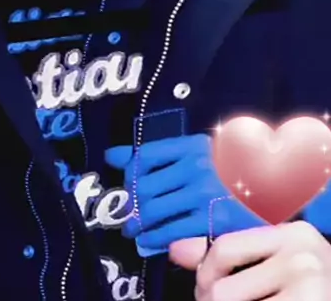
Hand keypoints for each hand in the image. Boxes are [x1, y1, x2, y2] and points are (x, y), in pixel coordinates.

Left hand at [105, 134, 262, 251]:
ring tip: (134, 230)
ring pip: (155, 210)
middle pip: (146, 185)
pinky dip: (155, 238)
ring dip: (139, 224)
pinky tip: (150, 240)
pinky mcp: (213, 221)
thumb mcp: (197, 154)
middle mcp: (198, 166)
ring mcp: (205, 194)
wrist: (273, 192)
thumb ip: (156, 155)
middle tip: (128, 214)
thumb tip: (112, 156)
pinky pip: (172, 231)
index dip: (130, 172)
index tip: (128, 183)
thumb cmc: (230, 172)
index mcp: (193, 145)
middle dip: (132, 203)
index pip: (146, 155)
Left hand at [185, 222, 330, 300]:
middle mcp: (300, 256)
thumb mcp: (281, 263)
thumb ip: (232, 255)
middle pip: (223, 289)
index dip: (204, 273)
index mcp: (292, 234)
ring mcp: (307, 286)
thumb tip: (176, 250)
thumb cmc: (314, 287)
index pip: (224, 248)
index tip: (203, 289)